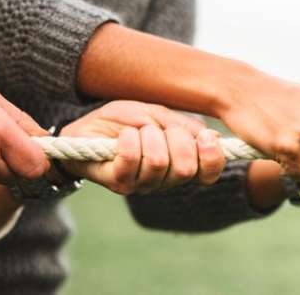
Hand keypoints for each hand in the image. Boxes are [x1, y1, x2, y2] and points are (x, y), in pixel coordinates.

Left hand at [58, 101, 225, 194]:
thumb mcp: (158, 115)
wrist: (85, 129)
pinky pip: (132, 160)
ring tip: (136, 131)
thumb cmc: (124, 122)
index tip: (204, 136)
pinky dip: (129, 140)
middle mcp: (165, 180)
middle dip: (176, 138)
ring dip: (148, 136)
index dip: (212, 157)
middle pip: (186, 168)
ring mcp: (141, 184)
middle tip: (159, 128)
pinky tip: (123, 136)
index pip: (208, 174)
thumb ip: (184, 127)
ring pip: (158, 162)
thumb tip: (214, 138)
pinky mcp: (118, 182)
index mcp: (180, 164)